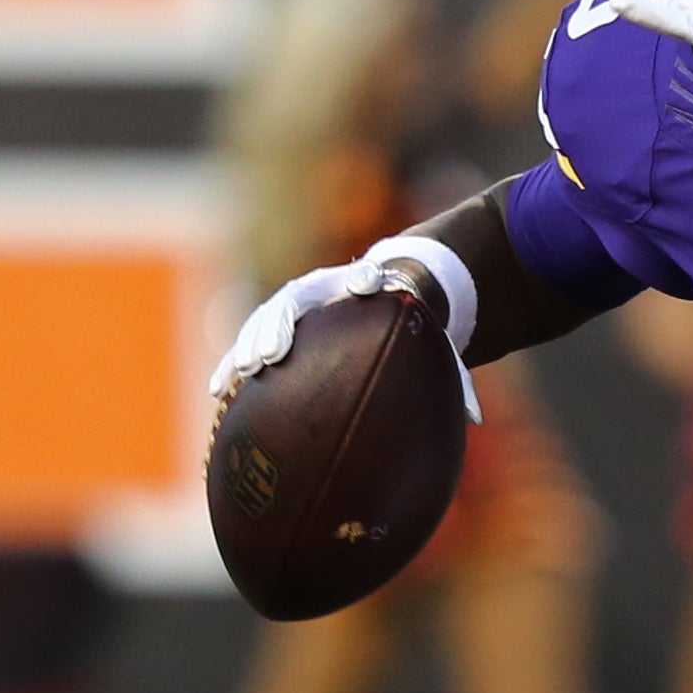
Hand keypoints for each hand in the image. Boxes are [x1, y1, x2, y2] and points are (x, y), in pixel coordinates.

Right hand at [208, 260, 480, 422]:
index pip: (366, 275)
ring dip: (249, 344)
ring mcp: (297, 306)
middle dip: (281, 322)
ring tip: (234, 376)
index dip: (363, 279)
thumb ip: (453, 373)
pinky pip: (252, 342)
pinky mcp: (279, 327)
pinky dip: (235, 364)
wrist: (386, 295)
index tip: (363, 286)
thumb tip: (474, 417)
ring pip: (265, 318)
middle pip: (298, 298)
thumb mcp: (433, 342)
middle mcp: (325, 291)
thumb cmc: (411, 325)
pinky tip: (219, 393)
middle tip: (269, 354)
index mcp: (368, 285)